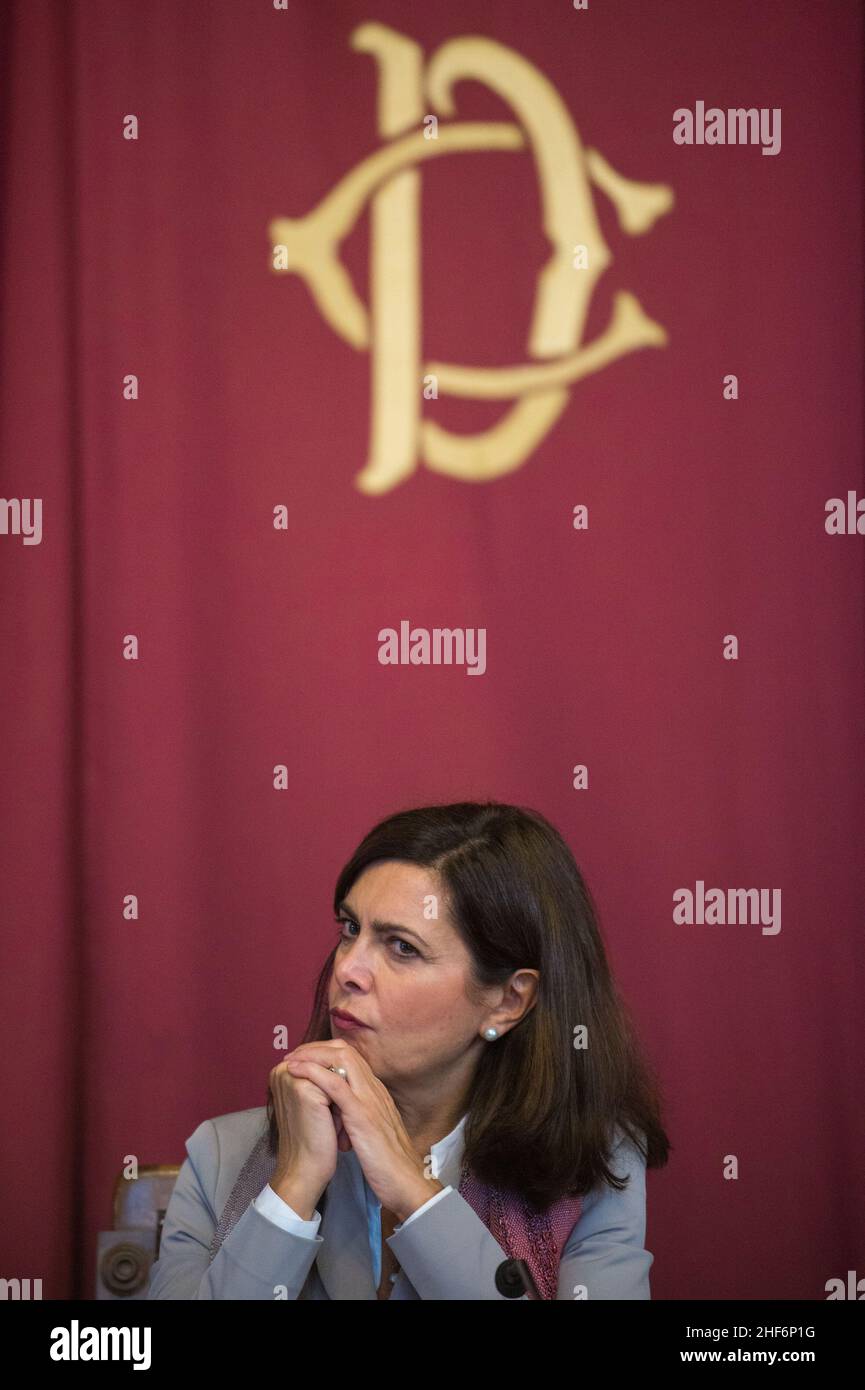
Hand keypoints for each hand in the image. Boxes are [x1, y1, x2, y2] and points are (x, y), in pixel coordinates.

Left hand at [282, 1040, 443, 1222]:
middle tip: (293, 1055)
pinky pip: (336, 1083)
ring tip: (290, 1060)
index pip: (351, 1058)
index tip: (304, 1060)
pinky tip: (296, 1072)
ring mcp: (369, 1099)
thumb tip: (339, 1113)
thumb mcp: (373, 1131)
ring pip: (342, 1059)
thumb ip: (360, 1116)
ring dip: (312, 1054)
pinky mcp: (362, 1114)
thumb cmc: (387, 1163)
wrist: (406, 1182)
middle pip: (346, 1051)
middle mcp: (374, 1089)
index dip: (325, 1053)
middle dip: (316, 1048)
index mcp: (376, 1093)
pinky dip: (313, 1072)